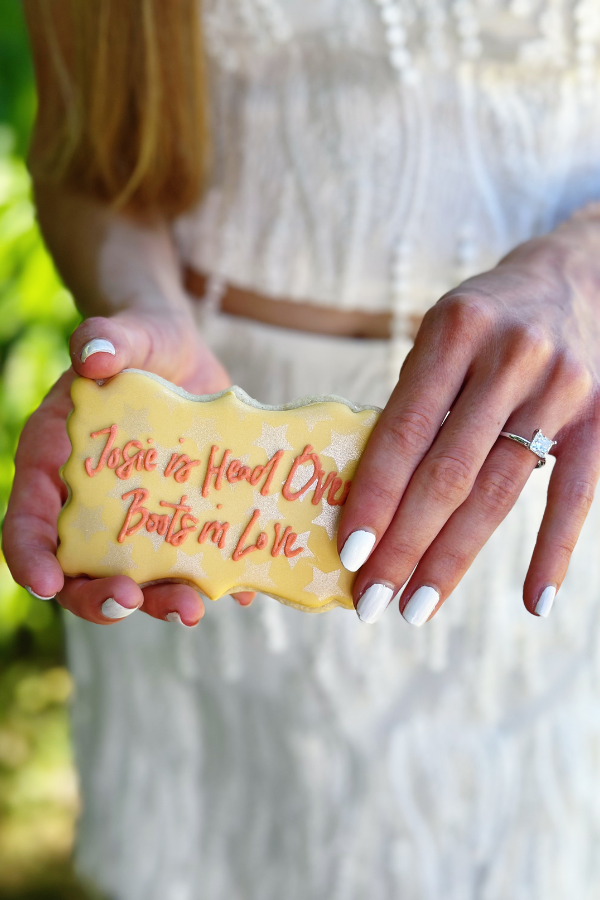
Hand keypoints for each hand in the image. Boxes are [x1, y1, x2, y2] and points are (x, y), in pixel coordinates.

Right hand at [3, 308, 255, 625]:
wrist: (187, 355)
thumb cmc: (145, 342)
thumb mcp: (131, 336)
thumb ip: (108, 338)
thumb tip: (90, 354)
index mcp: (55, 462)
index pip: (28, 521)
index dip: (30, 557)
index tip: (47, 584)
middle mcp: (89, 501)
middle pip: (80, 568)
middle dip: (99, 596)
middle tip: (131, 601)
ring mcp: (135, 516)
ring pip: (137, 576)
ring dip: (159, 600)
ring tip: (194, 608)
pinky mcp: (177, 520)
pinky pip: (189, 562)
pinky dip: (213, 581)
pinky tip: (241, 591)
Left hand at [338, 225, 599, 624]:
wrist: (578, 277)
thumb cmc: (488, 316)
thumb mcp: (442, 334)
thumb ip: (415, 402)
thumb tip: (374, 494)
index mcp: (455, 332)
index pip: (405, 431)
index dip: (375, 497)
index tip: (348, 553)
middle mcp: (510, 358)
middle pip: (449, 473)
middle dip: (405, 544)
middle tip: (370, 600)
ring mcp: (561, 389)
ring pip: (501, 491)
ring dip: (454, 558)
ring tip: (416, 606)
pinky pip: (576, 494)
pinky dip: (553, 551)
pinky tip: (532, 601)